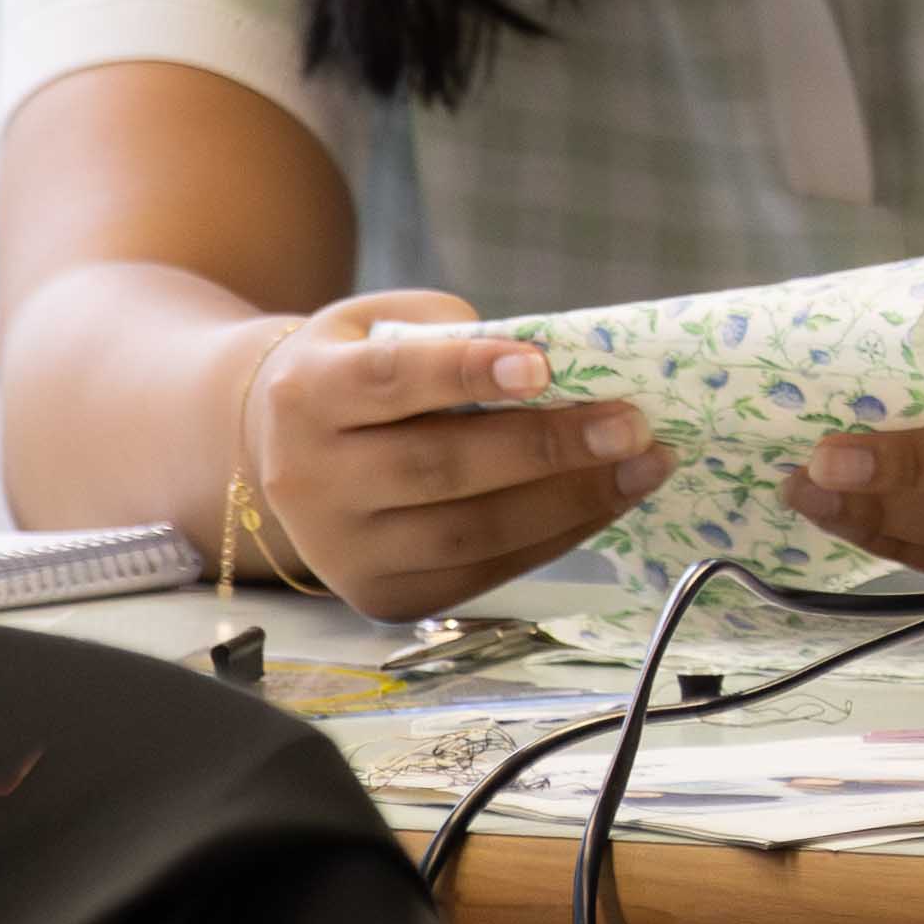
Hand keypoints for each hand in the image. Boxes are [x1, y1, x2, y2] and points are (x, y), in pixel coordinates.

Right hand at [242, 287, 666, 619]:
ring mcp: (344, 551)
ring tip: (641, 467)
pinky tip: (604, 501)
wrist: (282, 452)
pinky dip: (553, 536)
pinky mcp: (382, 597)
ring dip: (570, 501)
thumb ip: (446, 336)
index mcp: (306, 395)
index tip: (546, 365)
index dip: (466, 373)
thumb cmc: (354, 373)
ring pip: (469, 533)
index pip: (391, 382)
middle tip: (631, 425)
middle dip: (546, 447)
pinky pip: (481, 571)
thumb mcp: (377, 327)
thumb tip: (554, 361)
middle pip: (439, 468)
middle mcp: (310, 480)